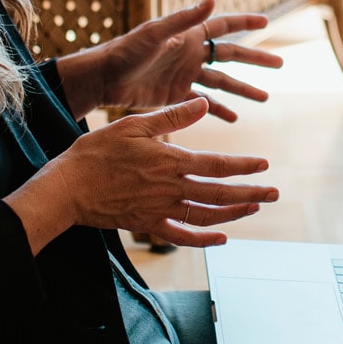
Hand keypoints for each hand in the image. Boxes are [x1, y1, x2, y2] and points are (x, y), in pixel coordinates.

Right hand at [4, 97, 277, 248]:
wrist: (68, 187)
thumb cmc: (97, 152)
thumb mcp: (134, 125)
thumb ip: (172, 117)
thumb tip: (203, 104)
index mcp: (171, 161)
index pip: (217, 165)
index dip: (244, 166)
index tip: (264, 165)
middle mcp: (171, 188)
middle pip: (220, 193)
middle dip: (251, 193)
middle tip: (274, 193)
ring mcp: (161, 210)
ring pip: (207, 215)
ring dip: (234, 213)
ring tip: (254, 208)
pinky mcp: (147, 225)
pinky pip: (182, 236)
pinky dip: (204, 239)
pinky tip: (222, 239)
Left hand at [96, 0, 282, 123]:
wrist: (104, 78)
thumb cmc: (126, 51)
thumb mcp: (156, 33)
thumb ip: (185, 18)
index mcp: (189, 35)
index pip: (223, 25)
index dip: (245, 22)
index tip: (267, 21)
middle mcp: (191, 54)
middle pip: (230, 56)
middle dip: (255, 59)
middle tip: (281, 64)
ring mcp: (185, 76)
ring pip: (222, 83)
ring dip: (243, 89)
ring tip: (265, 97)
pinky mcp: (175, 96)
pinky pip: (203, 104)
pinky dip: (219, 110)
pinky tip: (235, 119)